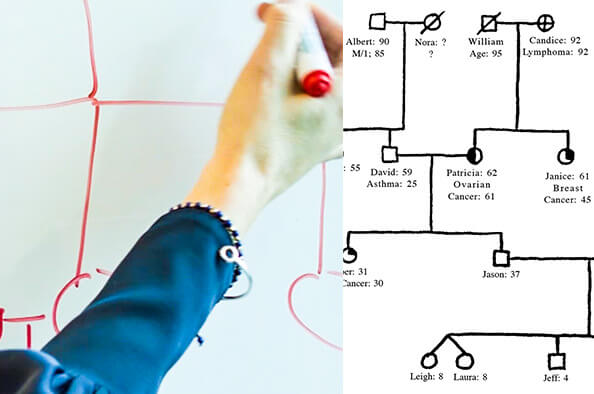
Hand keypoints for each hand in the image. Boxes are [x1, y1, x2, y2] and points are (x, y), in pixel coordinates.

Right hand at [186, 1, 342, 227]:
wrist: (240, 182)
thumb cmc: (255, 137)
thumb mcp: (267, 66)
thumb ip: (284, 24)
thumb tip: (288, 9)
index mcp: (353, 97)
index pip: (350, 39)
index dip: (318, 19)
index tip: (290, 13)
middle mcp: (352, 117)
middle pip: (340, 59)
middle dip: (307, 38)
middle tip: (277, 32)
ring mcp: (336, 133)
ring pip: (326, 81)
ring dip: (298, 63)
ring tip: (270, 65)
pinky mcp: (318, 143)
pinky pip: (316, 103)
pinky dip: (296, 88)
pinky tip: (273, 93)